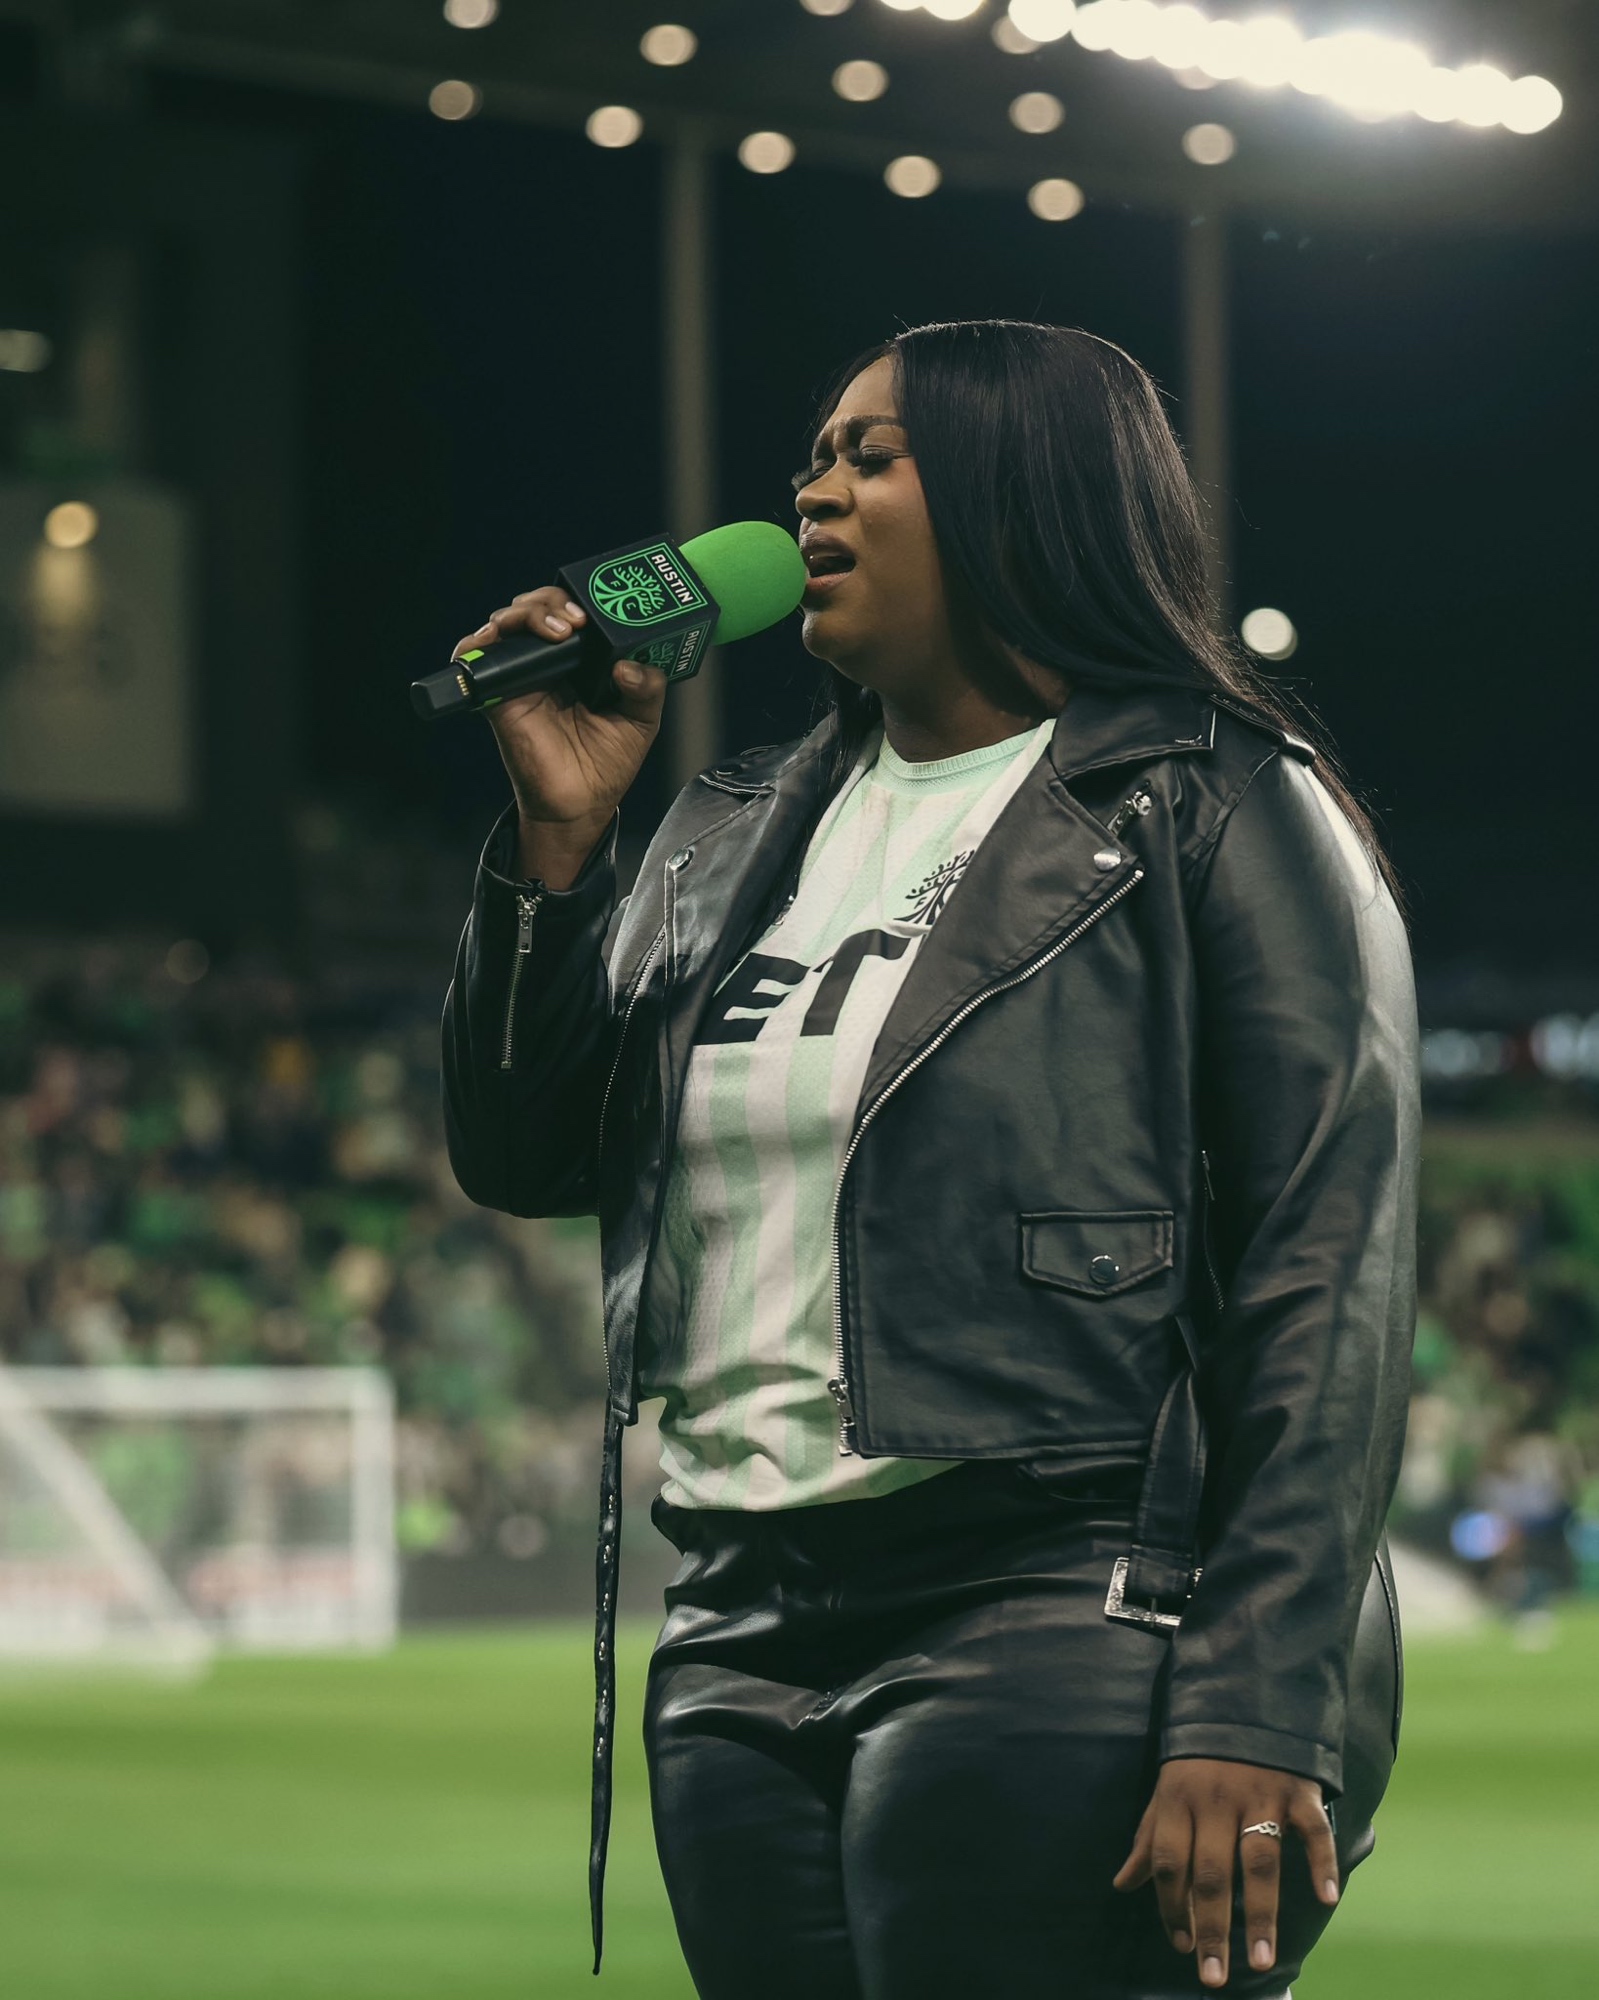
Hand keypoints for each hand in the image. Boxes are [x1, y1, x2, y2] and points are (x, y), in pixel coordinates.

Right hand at [453, 586, 667, 882]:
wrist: (581, 804)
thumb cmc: (608, 762)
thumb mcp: (642, 718)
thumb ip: (648, 686)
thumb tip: (629, 663)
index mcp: (583, 659)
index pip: (572, 609)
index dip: (578, 600)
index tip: (592, 614)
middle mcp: (550, 661)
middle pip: (538, 605)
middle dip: (551, 601)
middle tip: (574, 623)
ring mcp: (522, 675)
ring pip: (509, 621)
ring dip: (526, 613)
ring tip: (556, 631)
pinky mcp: (499, 695)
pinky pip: (474, 657)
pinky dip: (476, 640)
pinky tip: (494, 637)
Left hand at [1113, 1757, 1338, 1987]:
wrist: (1243, 1698)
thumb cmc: (1199, 1760)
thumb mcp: (1167, 1791)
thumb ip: (1149, 1839)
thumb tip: (1121, 1884)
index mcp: (1178, 1798)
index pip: (1170, 1862)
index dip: (1171, 1906)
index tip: (1181, 1947)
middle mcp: (1216, 1798)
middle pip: (1212, 1871)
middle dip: (1211, 1927)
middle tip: (1213, 1976)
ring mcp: (1259, 1793)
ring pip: (1259, 1860)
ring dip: (1260, 1914)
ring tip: (1260, 1961)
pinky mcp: (1297, 1788)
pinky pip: (1311, 1829)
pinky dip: (1320, 1861)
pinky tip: (1324, 1898)